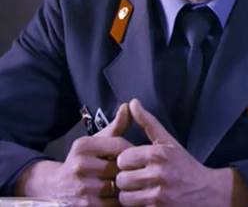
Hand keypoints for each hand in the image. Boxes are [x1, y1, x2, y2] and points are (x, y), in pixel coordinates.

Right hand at [16, 103, 132, 206]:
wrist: (54, 188)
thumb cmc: (82, 161)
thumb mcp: (95, 141)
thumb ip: (115, 126)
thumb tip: (128, 105)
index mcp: (83, 146)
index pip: (121, 145)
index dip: (132, 151)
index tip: (135, 155)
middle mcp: (79, 166)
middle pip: (120, 167)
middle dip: (130, 169)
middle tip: (138, 171)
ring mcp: (81, 188)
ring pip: (119, 186)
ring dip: (127, 187)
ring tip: (131, 184)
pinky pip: (114, 204)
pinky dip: (120, 201)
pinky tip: (121, 196)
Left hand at [116, 99, 247, 206]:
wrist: (208, 192)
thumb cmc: (185, 166)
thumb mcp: (169, 142)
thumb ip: (148, 123)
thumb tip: (132, 102)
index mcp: (160, 153)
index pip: (122, 158)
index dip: (126, 162)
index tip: (135, 164)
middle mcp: (159, 173)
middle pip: (121, 179)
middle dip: (126, 180)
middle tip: (137, 179)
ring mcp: (159, 195)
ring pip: (124, 197)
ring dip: (129, 196)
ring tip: (140, 191)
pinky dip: (137, 206)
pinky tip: (146, 200)